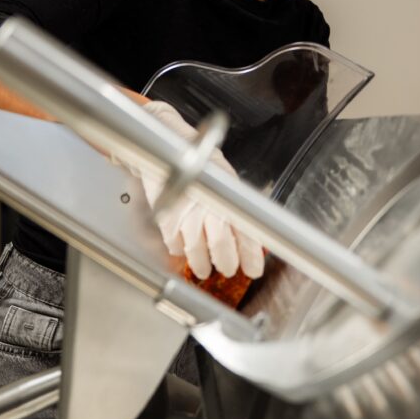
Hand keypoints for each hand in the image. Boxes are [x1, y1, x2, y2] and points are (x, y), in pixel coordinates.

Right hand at [119, 99, 264, 280]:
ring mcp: (185, 216)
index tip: (254, 269)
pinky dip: (180, 249)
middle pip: (221, 247)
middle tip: (228, 268)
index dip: (251, 256)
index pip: (245, 233)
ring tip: (205, 267)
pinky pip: (174, 246)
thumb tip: (252, 231)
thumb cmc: (199, 162)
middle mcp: (208, 208)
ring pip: (196, 252)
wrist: (168, 149)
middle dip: (227, 263)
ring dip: (202, 264)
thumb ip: (237, 204)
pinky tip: (185, 243)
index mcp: (227, 197)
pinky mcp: (166, 220)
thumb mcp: (226, 179)